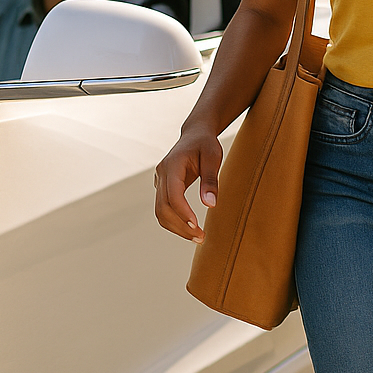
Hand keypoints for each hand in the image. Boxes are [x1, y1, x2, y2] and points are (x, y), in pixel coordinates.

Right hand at [154, 123, 223, 242]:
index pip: (173, 194)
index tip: (197, 226)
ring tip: (197, 237)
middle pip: (163, 207)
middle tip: (201, 238)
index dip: (183, 213)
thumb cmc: (206, 144)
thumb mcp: (213, 157)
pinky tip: (190, 228)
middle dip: (180, 226)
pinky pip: (163, 208)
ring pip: (160, 211)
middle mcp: (161, 173)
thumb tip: (210, 205)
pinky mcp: (162, 187)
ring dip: (176, 228)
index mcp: (172, 164)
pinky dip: (174, 222)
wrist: (195, 134)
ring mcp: (159, 181)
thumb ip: (210, 180)